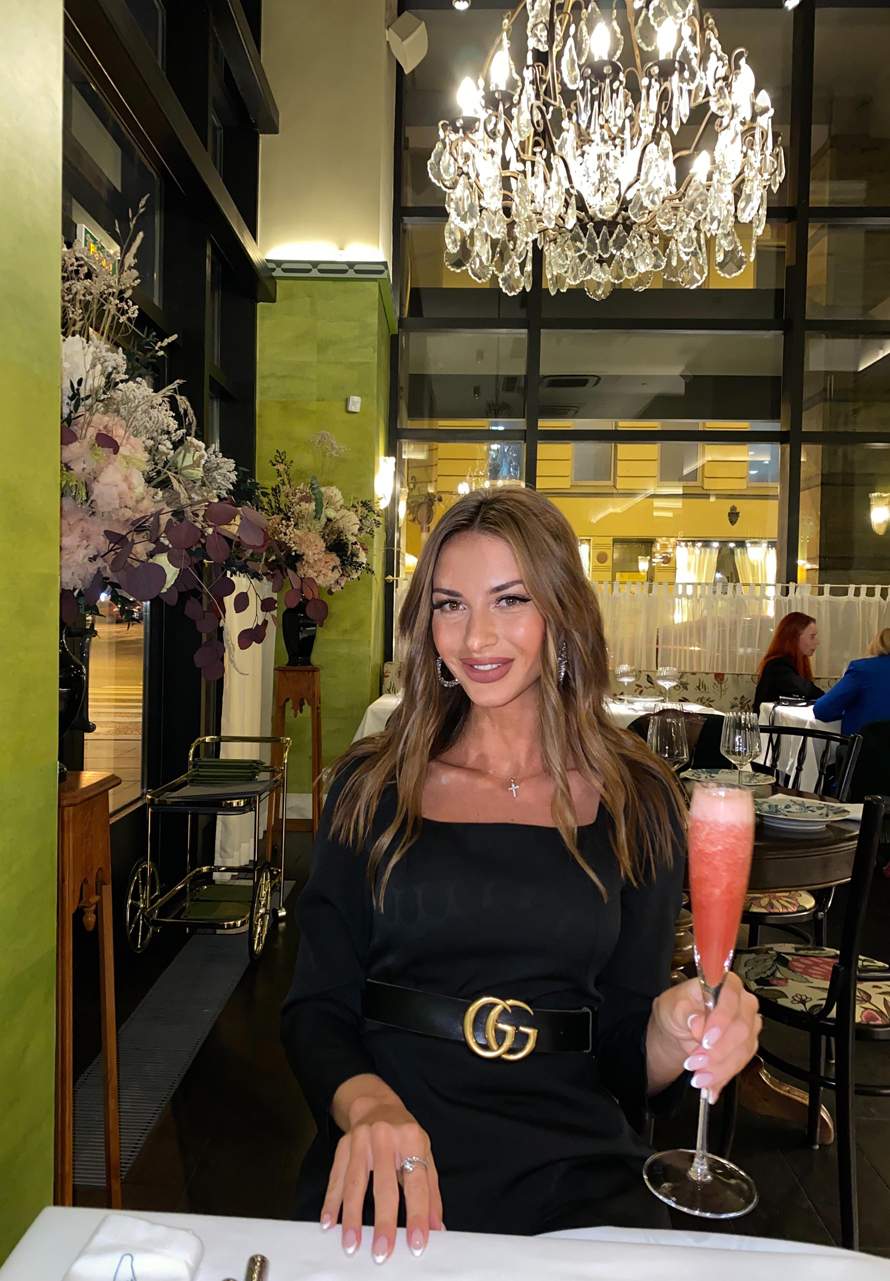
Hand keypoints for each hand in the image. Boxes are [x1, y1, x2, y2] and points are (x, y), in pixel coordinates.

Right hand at [321, 1098, 443, 1262]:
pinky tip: (328, 1223)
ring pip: (355, 1183)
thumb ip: (431, 1191)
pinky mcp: (342, 1146)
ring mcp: (360, 1140)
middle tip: (382, 1252)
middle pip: (384, 1185)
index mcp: (411, 1139)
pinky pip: (335, 1178)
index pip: (416, 1183)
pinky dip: (331, 1202)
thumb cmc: (404, 1135)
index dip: (418, 1215)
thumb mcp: (425, 1153)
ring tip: (351, 1244)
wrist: (375, 1104)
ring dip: (351, 1217)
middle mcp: (385, 1137)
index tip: (416, 1243)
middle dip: (383, 1222)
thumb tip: (438, 1228)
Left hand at [649, 972, 761, 1102]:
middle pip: (742, 1029)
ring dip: (719, 1069)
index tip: (704, 1039)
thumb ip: (684, 1012)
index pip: (731, 999)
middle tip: (695, 1061)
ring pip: (743, 1051)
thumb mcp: (672, 1006)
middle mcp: (742, 1004)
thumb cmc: (678, 1009)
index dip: (721, 1020)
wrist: (680, 1028)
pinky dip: (723, 1078)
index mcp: (725, 984)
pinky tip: (709, 1087)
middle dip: (718, 1050)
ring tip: (698, 1078)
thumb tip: (697, 1023)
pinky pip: (740, 1066)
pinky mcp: (747, 1047)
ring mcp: (748, 1026)